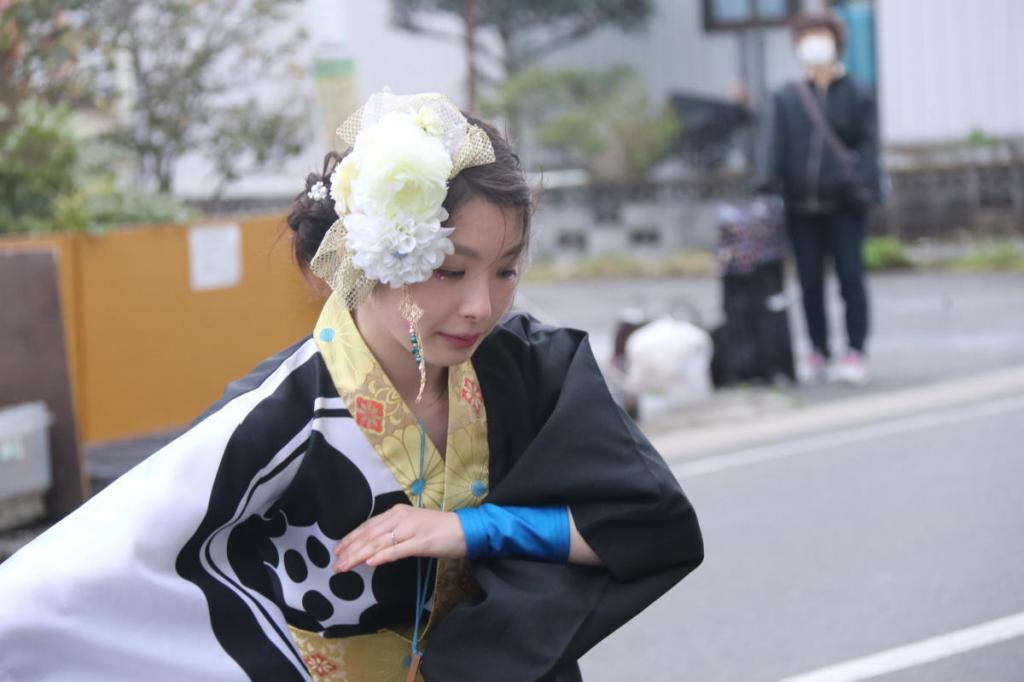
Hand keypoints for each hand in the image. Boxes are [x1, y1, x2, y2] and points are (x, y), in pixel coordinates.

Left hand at [333, 504, 465, 572]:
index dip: (351, 538)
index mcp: (397, 513)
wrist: (465, 529)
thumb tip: (372, 547)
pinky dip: (382, 556)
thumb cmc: (438, 529)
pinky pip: (397, 550)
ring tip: (346, 566)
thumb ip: (392, 534)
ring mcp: (410, 529)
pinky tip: (370, 562)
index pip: (368, 526)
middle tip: (336, 564)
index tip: (338, 550)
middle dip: (350, 550)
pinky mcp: (421, 542)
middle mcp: (401, 518)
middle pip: (370, 535)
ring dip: (359, 555)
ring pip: (379, 543)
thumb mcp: (411, 527)